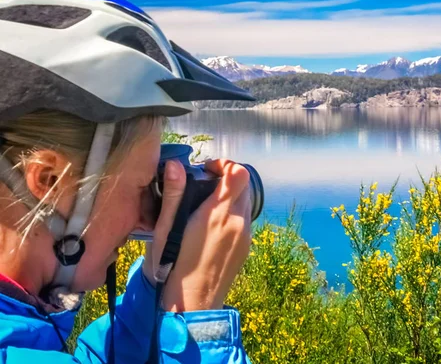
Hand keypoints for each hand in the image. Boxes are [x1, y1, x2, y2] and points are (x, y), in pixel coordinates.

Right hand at [142, 159, 251, 310]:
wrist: (192, 303)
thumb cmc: (173, 265)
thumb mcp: (167, 228)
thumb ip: (174, 194)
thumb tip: (175, 164)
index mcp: (219, 214)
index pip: (238, 173)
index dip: (224, 164)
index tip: (206, 170)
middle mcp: (239, 222)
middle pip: (244, 186)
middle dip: (225, 180)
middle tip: (203, 186)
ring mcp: (246, 236)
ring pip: (245, 203)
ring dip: (230, 197)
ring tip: (205, 207)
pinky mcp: (246, 248)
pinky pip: (244, 221)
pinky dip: (232, 214)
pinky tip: (211, 227)